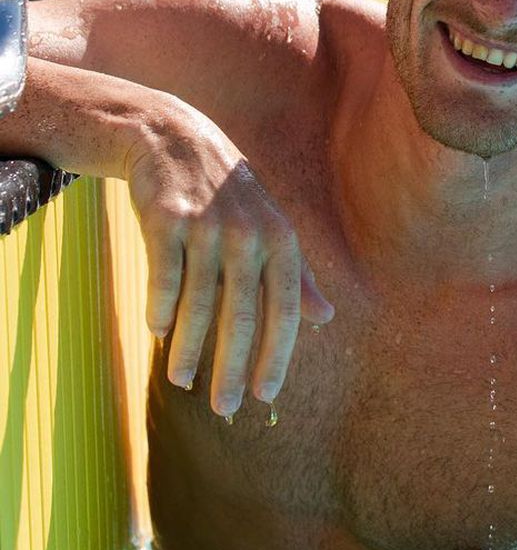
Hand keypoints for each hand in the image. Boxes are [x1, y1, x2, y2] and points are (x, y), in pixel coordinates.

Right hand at [125, 107, 332, 415]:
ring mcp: (206, 225)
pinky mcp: (166, 218)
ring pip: (199, 301)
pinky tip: (157, 332)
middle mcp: (248, 234)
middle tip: (223, 409)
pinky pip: (163, 273)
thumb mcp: (271, 229)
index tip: (264, 396)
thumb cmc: (230, 198)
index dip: (275, 356)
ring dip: (188, 348)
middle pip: (242, 314)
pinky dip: (160, 307)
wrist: (176, 140)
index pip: (284, 310)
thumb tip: (327, 319)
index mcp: (281, 240)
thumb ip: (297, 276)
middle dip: (231, 367)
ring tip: (181, 382)